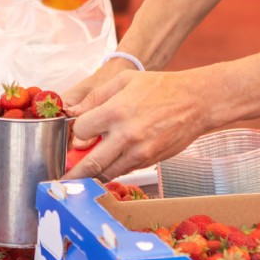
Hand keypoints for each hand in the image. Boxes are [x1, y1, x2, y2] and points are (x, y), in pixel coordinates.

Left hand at [63, 70, 210, 180]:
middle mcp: (126, 135)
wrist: (197, 102)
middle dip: (73, 173)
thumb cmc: (161, 88)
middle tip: (61, 178)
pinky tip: (108, 164)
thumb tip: (73, 113)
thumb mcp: (124, 81)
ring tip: (81, 175)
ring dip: (92, 175)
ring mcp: (139, 152)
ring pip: (106, 173)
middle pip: (90, 163)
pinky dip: (112, 170)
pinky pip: (123, 171)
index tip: (76, 135)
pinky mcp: (149, 161)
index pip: (81, 132)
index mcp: (116, 112)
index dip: (76, 134)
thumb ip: (96, 97)